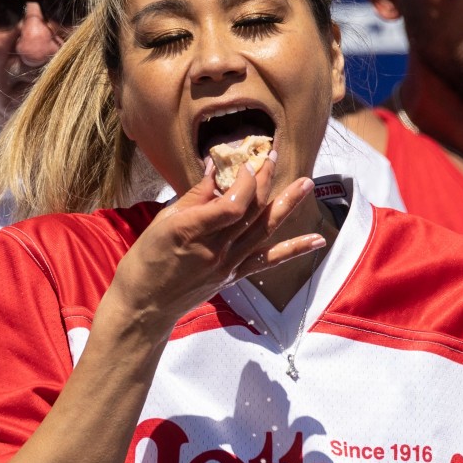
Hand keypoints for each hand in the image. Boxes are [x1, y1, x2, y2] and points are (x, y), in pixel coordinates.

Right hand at [105, 153, 323, 334]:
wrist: (145, 306)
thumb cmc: (146, 260)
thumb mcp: (161, 222)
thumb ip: (193, 197)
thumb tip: (215, 170)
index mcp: (192, 230)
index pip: (232, 204)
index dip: (244, 181)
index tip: (245, 162)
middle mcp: (215, 248)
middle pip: (250, 211)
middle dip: (265, 180)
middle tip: (275, 156)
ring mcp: (227, 264)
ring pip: (264, 230)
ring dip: (287, 205)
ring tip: (307, 184)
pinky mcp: (233, 275)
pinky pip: (267, 261)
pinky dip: (293, 250)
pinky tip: (316, 241)